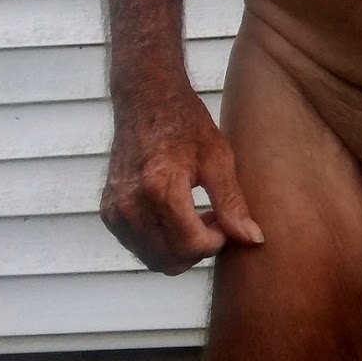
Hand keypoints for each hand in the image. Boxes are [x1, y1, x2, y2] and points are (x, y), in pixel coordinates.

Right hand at [100, 84, 263, 274]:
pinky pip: (138, 247)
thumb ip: (233, 203)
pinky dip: (161, 242)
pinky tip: (177, 216)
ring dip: (180, 249)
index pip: (191, 246)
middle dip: (199, 249)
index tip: (226, 222)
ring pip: (154, 259)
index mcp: (160, 188)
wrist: (145, 100)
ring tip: (198, 216)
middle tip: (215, 221)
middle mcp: (131, 204)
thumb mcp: (218, 157)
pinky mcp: (108, 212)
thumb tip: (253, 239)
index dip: (216, 242)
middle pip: (171, 260)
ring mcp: (115, 210)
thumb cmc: (185, 123)